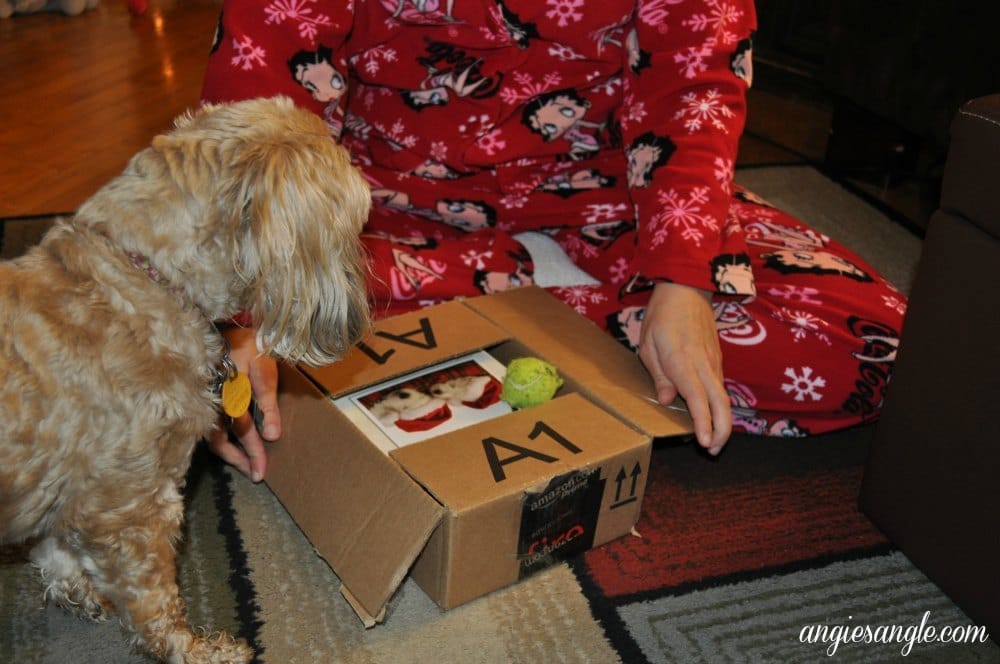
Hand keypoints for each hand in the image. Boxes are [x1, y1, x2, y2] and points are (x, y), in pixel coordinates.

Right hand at [206, 326, 280, 481]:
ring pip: (212, 437)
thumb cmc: (250, 347)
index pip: (242, 431)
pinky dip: (222, 440)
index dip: (252, 452)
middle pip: (220, 441)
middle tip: (256, 475)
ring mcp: (204, 402)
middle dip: (239, 460)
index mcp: (228, 396)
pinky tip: (233, 447)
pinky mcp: (203, 400)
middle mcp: (212, 403)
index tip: (262, 472)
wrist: (226, 327)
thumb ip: (267, 403)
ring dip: (230, 453)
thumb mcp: (264, 370)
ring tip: (247, 465)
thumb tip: (272, 436)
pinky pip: (209, 427)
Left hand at [638, 282, 731, 454]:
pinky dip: (720, 406)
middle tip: (713, 450)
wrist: (687, 289)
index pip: (697, 397)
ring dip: (723, 421)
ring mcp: (714, 362)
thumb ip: (659, 375)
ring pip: (724, 397)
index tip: (705, 442)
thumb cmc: (662, 316)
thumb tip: (668, 401)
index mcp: (682, 361)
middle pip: (721, 402)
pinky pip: (720, 387)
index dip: (702, 422)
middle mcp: (703, 364)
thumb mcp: (648, 344)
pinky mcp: (717, 360)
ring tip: (714, 441)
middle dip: (722, 430)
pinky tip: (712, 416)